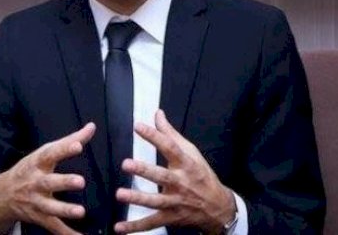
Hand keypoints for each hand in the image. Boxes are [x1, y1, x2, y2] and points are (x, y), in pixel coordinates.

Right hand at [0, 122, 95, 234]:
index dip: (64, 149)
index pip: (51, 154)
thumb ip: (70, 140)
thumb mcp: (44, 152)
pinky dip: (68, 234)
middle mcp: (35, 183)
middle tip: (81, 182)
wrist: (3, 195)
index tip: (78, 146)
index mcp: (38, 163)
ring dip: (65, 210)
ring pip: (50, 208)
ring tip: (81, 212)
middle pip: (49, 183)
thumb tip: (92, 126)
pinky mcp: (40, 218)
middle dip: (63, 183)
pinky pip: (55, 227)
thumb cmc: (30, 169)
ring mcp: (36, 202)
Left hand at [114, 110, 235, 233]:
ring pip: (155, 201)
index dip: (154, 136)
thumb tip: (157, 114)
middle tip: (126, 164)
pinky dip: (135, 227)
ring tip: (120, 195)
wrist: (218, 207)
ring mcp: (175, 202)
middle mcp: (181, 182)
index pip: (170, 147)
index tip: (138, 126)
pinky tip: (119, 227)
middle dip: (144, 171)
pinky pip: (151, 223)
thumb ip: (171, 134)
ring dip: (137, 199)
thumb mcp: (191, 153)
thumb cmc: (201, 175)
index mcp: (186, 164)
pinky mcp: (170, 217)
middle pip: (162, 176)